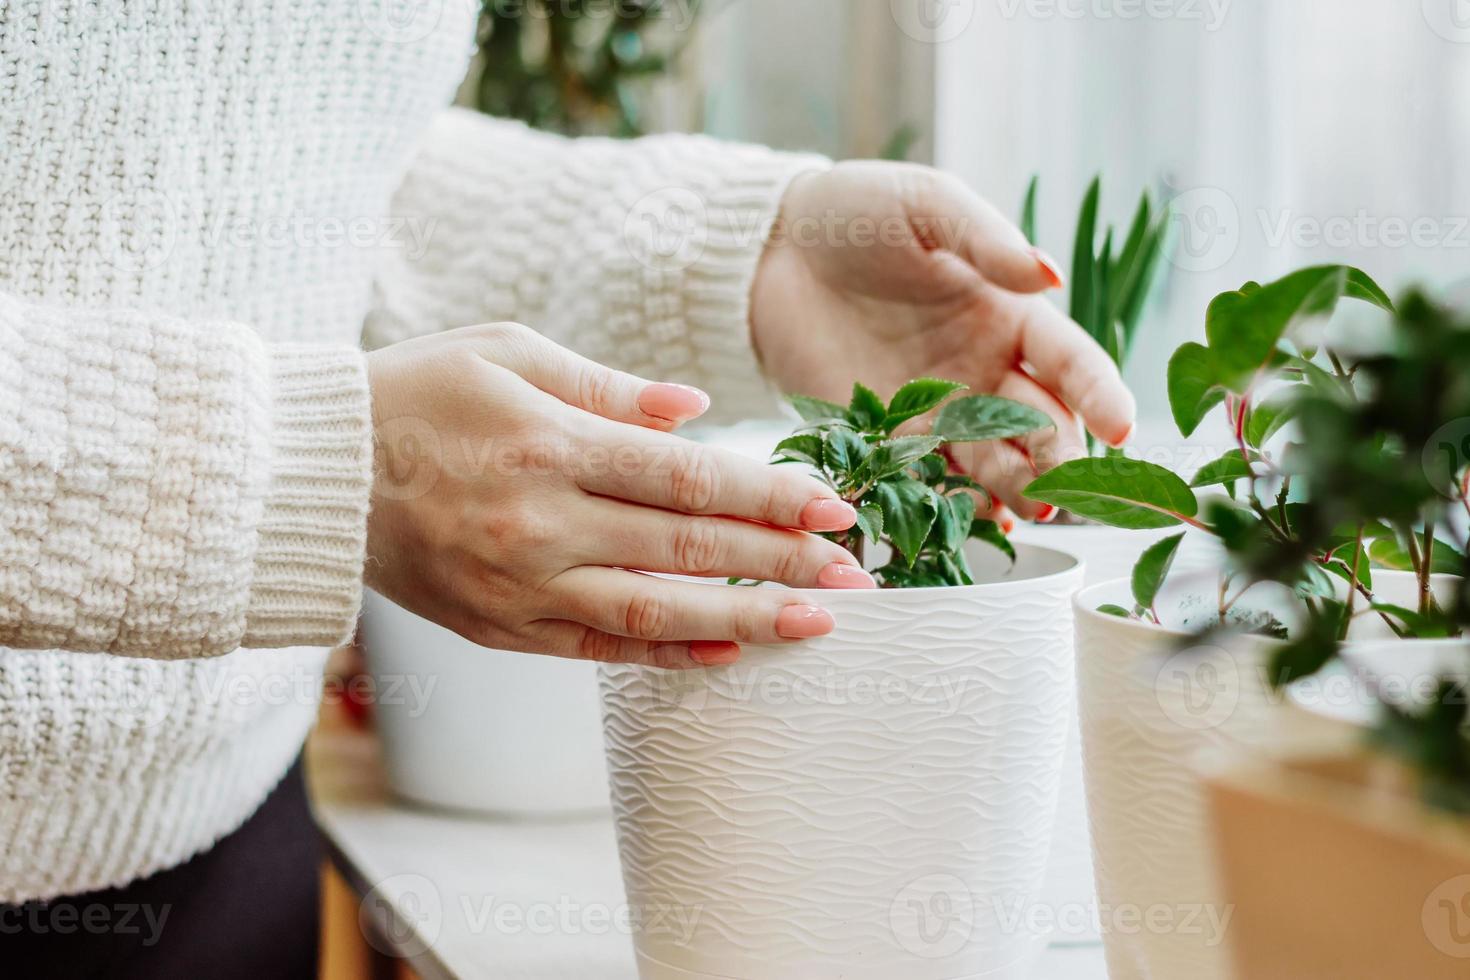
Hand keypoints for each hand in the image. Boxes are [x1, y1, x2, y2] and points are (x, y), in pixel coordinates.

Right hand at [364, 324, 873, 669]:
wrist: (314, 474)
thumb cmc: (416, 394)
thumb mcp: (507, 352)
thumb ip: (610, 388)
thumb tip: (700, 415)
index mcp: (548, 444)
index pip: (686, 479)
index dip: (768, 495)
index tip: (834, 507)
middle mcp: (540, 523)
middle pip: (685, 547)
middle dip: (781, 559)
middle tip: (857, 572)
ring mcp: (519, 586)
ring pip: (653, 611)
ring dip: (744, 618)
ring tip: (818, 622)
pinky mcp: (500, 629)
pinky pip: (597, 648)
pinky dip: (665, 652)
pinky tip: (727, 650)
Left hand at [751, 162, 1136, 520]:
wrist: (771, 252)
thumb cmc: (857, 213)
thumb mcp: (928, 207)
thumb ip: (986, 242)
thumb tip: (1049, 273)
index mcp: (1010, 314)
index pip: (1072, 362)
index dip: (1101, 394)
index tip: (1122, 429)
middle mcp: (985, 371)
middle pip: (1042, 424)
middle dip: (1060, 456)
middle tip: (1064, 482)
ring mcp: (937, 412)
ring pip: (996, 463)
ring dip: (1019, 489)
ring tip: (1030, 510)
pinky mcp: (886, 440)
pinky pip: (932, 480)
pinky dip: (958, 505)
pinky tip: (978, 521)